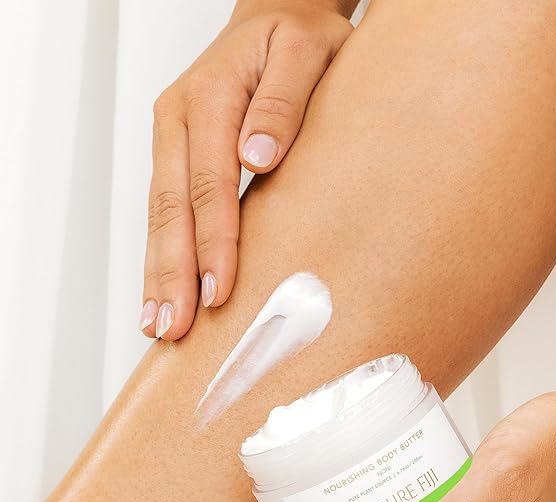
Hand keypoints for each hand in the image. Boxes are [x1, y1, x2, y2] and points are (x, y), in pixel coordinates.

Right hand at [141, 1, 352, 339]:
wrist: (276, 18)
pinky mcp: (178, 154)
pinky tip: (163, 288)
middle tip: (175, 327)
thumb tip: (259, 157)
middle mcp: (179, 119)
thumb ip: (284, 100)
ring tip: (159, 323)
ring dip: (159, 272)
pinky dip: (162, 253)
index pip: (209, 185)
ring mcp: (173, 138)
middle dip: (173, 273)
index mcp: (209, 96)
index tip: (218, 290)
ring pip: (160, 215)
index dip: (213, 242)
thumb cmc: (297, 39)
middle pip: (171, 208)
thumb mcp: (306, 51)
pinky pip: (165, 209)